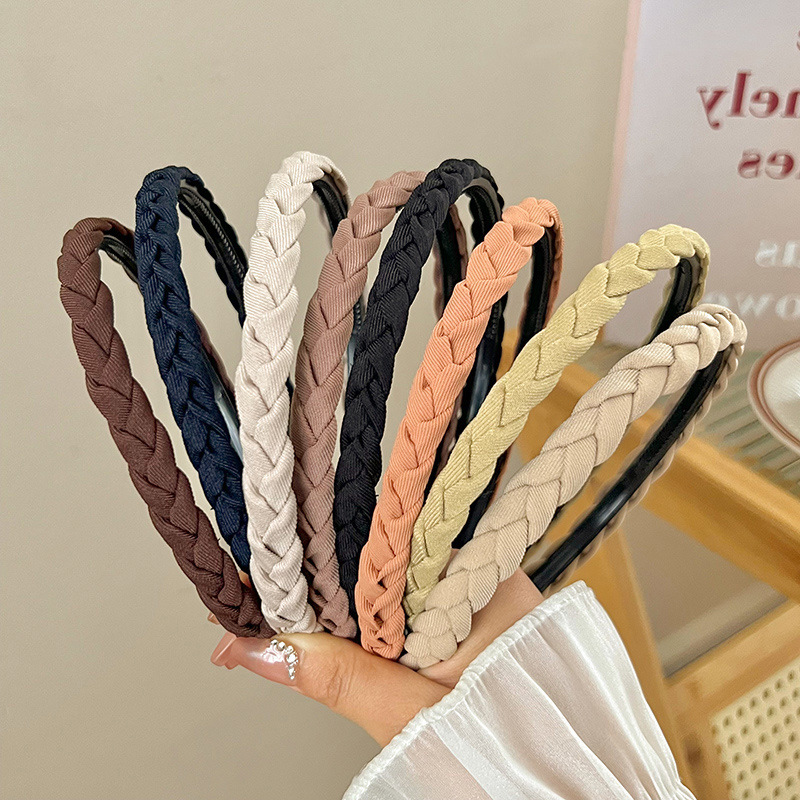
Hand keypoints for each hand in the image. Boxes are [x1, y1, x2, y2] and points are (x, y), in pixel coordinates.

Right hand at [211, 570, 541, 745]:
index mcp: (474, 576)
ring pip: (393, 581)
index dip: (316, 562)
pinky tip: (338, 626)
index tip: (265, 579)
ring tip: (288, 611)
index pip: (379, 549)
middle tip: (263, 601)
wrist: (563, 781)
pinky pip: (410, 599)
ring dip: (344, 601)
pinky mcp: (474, 611)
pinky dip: (374, 615)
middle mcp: (481, 570)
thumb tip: (256, 646)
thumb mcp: (409, 712)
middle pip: (382, 560)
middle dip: (321, 582)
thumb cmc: (504, 747)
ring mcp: (480, 589)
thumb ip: (336, 675)